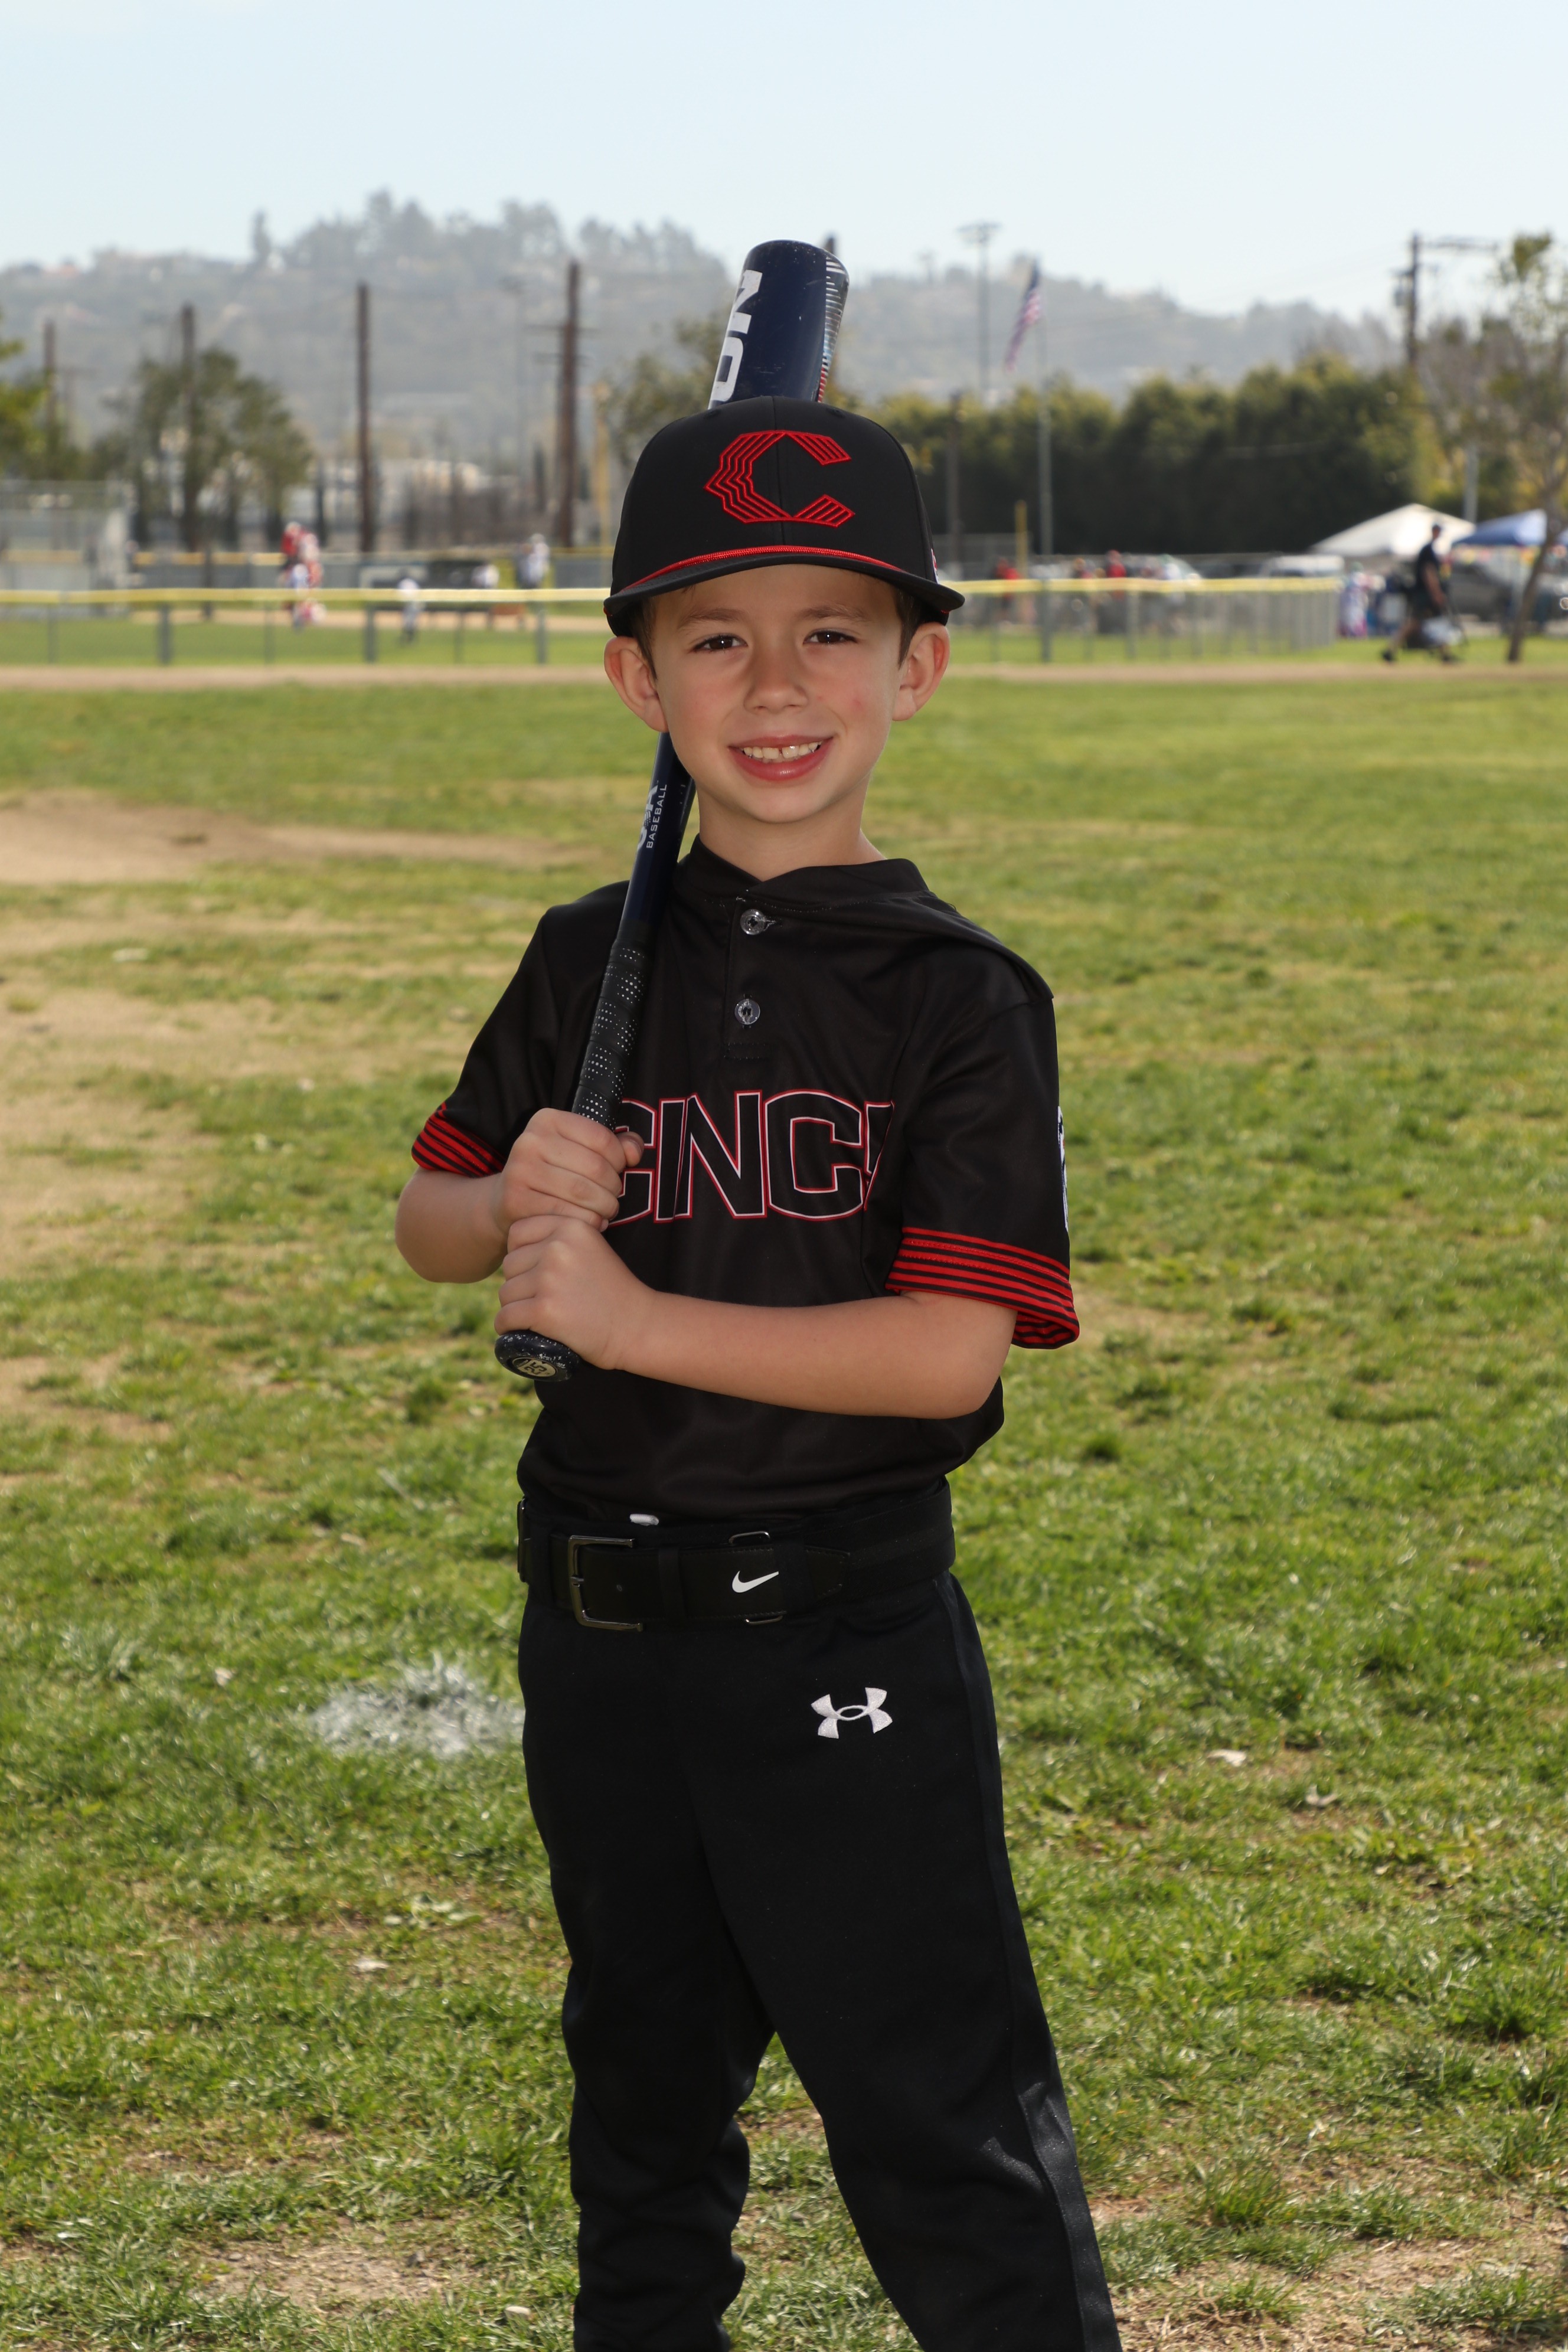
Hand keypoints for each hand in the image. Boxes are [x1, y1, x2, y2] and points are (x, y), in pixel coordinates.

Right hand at [495, 1109, 641, 1243]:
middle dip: (614, 1188)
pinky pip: (567, 1215)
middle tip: (613, 1198)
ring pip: (584, 1193)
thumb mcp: (579, 1150)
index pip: (601, 1138)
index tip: (618, 1172)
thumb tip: (634, 1152)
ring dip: (605, 1207)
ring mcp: (520, 1170)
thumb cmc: (553, 1173)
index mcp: (547, 1120)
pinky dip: (588, 1222)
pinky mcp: (516, 1200)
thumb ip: (614, 1146)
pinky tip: (592, 1223)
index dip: (619, 1160)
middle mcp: (530, 1141)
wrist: (507, 1200)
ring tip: (606, 1211)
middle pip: (595, 1167)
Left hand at [496, 1215, 649, 1368]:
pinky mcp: (544, 1310)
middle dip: (519, 1284)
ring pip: (506, 1292)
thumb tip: (515, 1250)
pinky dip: (508, 1328)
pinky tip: (519, 1331)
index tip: (536, 1272)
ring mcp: (550, 1279)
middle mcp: (558, 1247)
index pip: (517, 1233)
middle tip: (543, 1299)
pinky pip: (506, 1317)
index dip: (522, 1255)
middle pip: (510, 1265)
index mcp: (571, 1226)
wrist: (638, 1327)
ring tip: (540, 1315)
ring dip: (515, 1307)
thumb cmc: (614, 1291)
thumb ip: (560, 1239)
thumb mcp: (592, 1248)